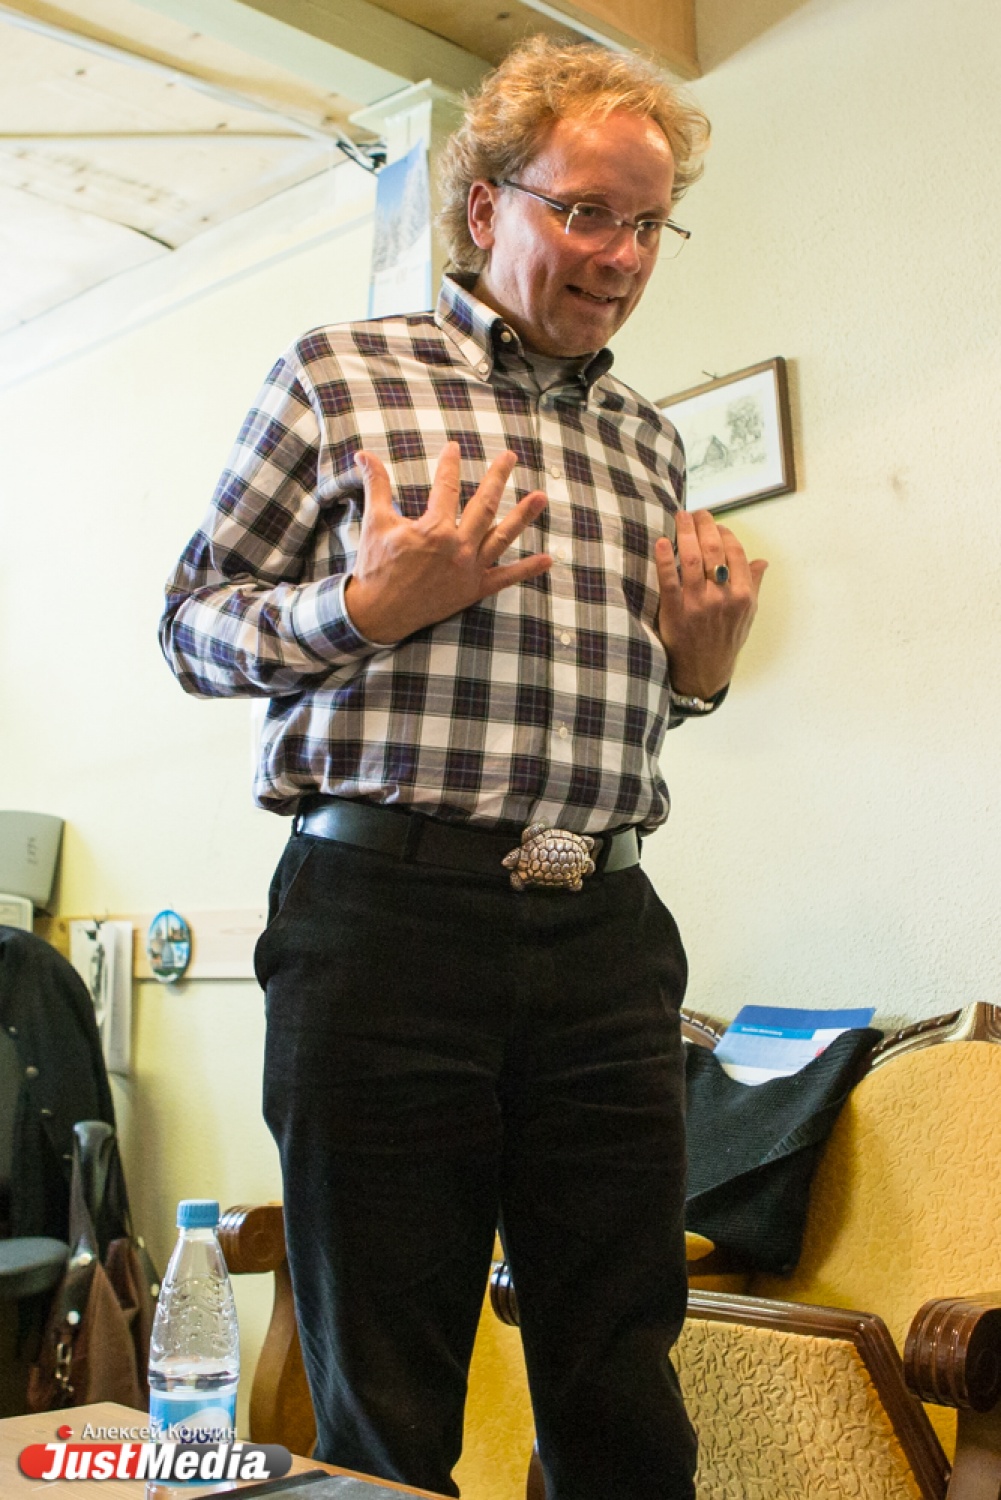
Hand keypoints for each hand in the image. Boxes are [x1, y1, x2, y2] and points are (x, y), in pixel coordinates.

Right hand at [344, 443, 549, 642]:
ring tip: (542, 497)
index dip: (450, 465)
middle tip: (511, 457)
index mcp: (434, 529)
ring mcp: (469, 569)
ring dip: (523, 516)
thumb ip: (376, 485)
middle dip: (498, 478)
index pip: (447, 487)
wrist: (379, 613)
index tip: (454, 448)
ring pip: (502, 537)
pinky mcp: (474, 590)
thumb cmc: (376, 566)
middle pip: (484, 505)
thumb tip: (363, 453)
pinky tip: (548, 559)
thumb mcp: (375, 522)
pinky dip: (527, 570)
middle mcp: (457, 547)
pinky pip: (506, 578)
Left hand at [655, 509, 767, 698]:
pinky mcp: (675, 611)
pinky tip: (660, 542)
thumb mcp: (747, 616)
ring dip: (684, 533)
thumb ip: (752, 586)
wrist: (704, 673)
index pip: (735, 553)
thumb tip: (761, 562)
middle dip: (704, 525)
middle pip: (713, 550)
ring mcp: (698, 603)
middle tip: (696, 513)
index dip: (725, 533)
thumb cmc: (725, 641)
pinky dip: (664, 559)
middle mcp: (722, 597)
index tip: (716, 524)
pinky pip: (668, 580)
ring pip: (691, 559)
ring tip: (680, 518)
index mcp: (742, 596)